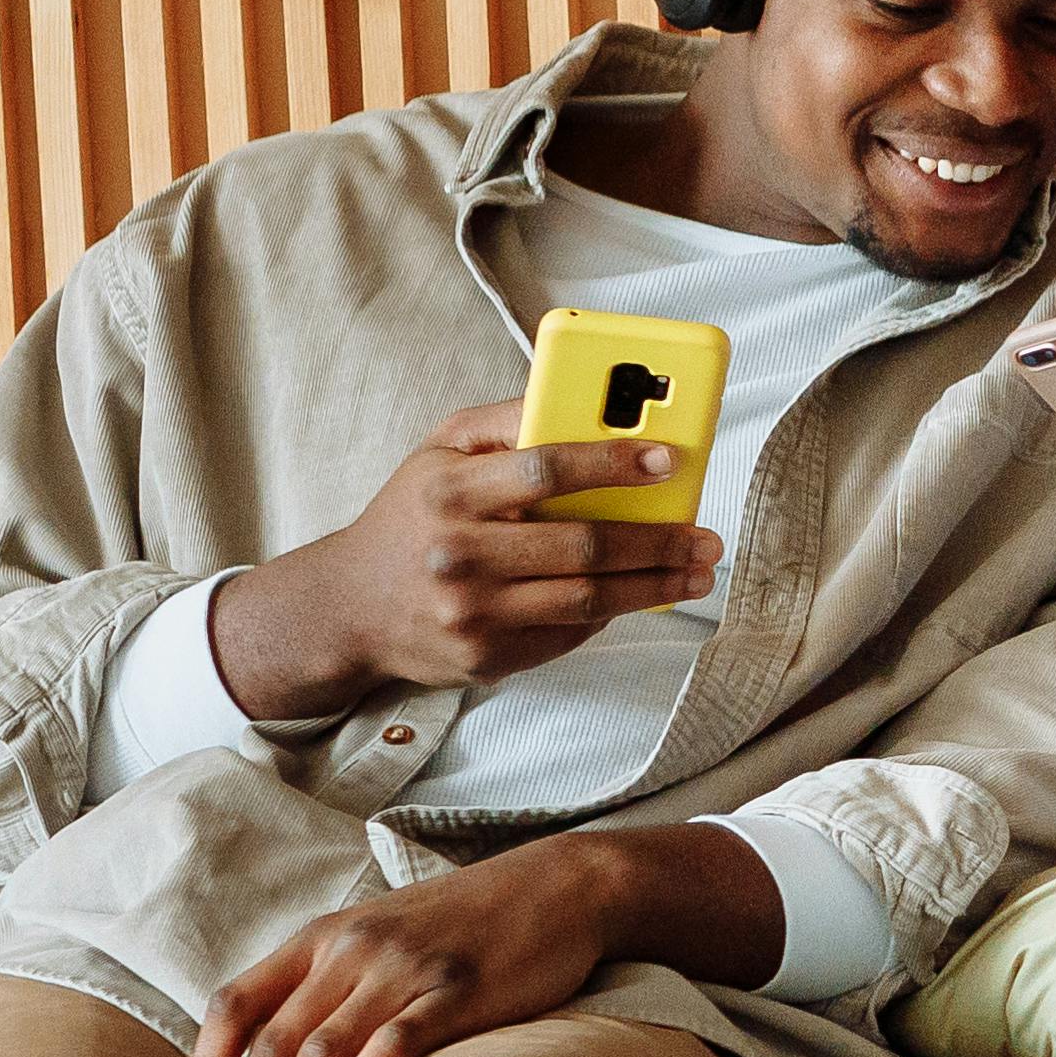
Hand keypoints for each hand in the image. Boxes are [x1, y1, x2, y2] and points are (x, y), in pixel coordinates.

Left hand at [187, 829, 761, 1056]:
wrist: (558, 886)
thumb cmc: (466, 921)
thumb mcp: (380, 933)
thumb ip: (328, 983)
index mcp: (322, 936)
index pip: (233, 1003)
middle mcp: (352, 950)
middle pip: (273, 1041)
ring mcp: (404, 970)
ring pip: (324, 1051)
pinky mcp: (456, 992)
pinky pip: (396, 1046)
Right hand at [204, 403, 717, 711]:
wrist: (351, 607)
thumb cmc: (413, 514)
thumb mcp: (439, 451)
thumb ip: (504, 420)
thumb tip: (581, 400)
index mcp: (447, 491)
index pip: (543, 469)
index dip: (612, 462)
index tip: (668, 460)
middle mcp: (456, 554)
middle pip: (581, 544)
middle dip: (657, 539)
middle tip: (704, 534)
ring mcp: (471, 612)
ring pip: (587, 598)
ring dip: (655, 584)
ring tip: (697, 569)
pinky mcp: (486, 656)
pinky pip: (570, 632)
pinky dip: (615, 611)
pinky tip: (644, 593)